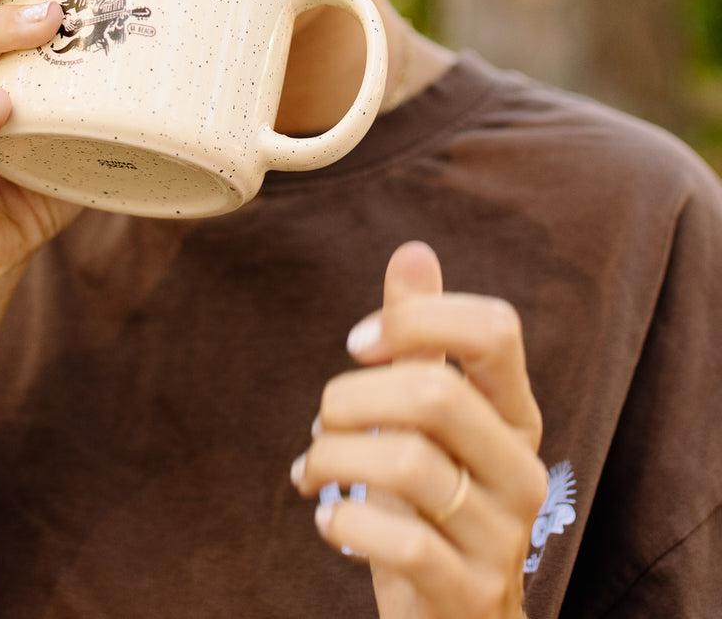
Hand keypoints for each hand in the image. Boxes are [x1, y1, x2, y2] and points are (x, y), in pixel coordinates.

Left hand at [290, 242, 546, 617]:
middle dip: (351, 399)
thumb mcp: (428, 420)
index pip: (496, 330)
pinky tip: (330, 523)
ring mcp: (503, 535)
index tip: (358, 341)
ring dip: (333, 460)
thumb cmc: (434, 505)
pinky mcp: (469, 592)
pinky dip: (345, 525)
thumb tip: (414, 251)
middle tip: (322, 421)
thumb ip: (423, 338)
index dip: (418, 318)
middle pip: (435, 393)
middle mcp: (522, 468)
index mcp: (514, 414)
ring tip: (314, 471)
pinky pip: (401, 543)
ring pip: (407, 464)